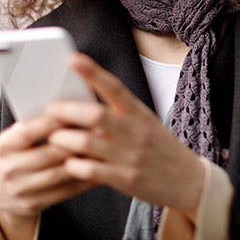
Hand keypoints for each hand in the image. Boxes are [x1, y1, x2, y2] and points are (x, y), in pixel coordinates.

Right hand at [0, 115, 93, 232]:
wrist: (1, 193)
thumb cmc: (14, 156)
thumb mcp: (15, 138)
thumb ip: (34, 125)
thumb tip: (65, 107)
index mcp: (4, 146)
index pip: (29, 131)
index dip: (53, 122)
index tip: (75, 111)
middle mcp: (9, 168)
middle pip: (49, 153)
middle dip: (77, 140)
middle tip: (99, 130)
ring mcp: (20, 189)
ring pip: (59, 173)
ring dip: (84, 161)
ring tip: (103, 148)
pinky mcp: (33, 204)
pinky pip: (65, 191)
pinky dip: (84, 180)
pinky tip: (98, 169)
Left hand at [46, 52, 204, 220]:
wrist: (188, 179)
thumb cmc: (160, 148)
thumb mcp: (145, 122)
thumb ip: (119, 113)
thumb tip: (84, 102)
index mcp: (139, 112)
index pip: (114, 87)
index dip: (92, 72)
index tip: (73, 59)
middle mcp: (135, 131)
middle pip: (96, 114)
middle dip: (68, 110)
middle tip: (50, 109)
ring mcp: (130, 155)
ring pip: (88, 142)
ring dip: (64, 139)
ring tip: (53, 137)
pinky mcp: (126, 179)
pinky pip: (92, 171)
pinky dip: (75, 165)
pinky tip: (69, 163)